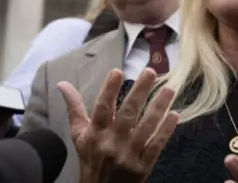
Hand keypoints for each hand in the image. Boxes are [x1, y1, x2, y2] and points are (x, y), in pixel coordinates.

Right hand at [58, 68, 177, 182]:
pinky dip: (165, 131)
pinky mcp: (143, 166)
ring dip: (158, 108)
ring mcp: (128, 155)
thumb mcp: (79, 134)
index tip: (118, 71)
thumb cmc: (91, 157)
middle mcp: (111, 143)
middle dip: (139, 92)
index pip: (102, 109)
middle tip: (151, 71)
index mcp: (95, 134)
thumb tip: (62, 83)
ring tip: (168, 89)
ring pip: (145, 128)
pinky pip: (156, 146)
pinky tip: (174, 115)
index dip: (109, 90)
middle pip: (127, 114)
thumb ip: (74, 108)